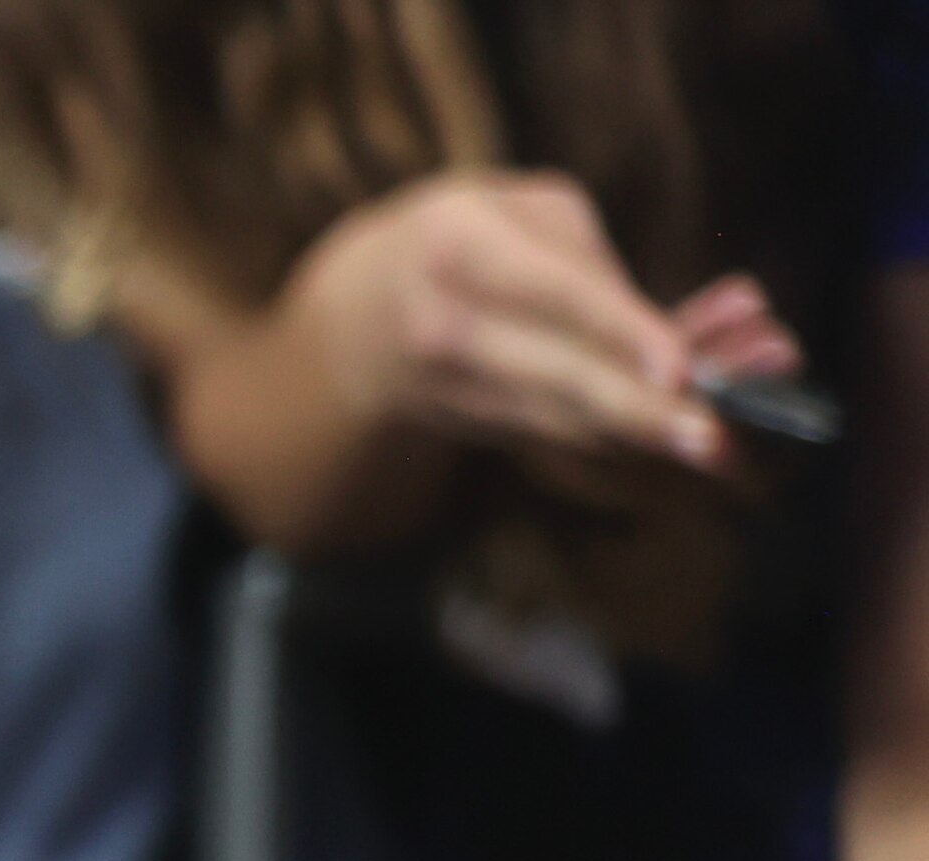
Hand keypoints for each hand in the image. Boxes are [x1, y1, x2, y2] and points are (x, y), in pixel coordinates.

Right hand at [285, 174, 754, 479]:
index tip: (678, 366)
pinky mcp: (463, 423)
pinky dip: (613, 436)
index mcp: (457, 244)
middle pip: (557, 374)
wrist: (352, 316)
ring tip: (712, 448)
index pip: (553, 291)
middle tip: (709, 436)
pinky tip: (667, 441)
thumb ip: (585, 256)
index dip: (619, 330)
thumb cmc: (458, 238)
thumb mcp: (511, 208)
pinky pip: (551, 430)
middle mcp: (444, 323)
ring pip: (562, 415)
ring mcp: (447, 384)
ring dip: (639, 432)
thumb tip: (653, 332)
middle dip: (638, 409)